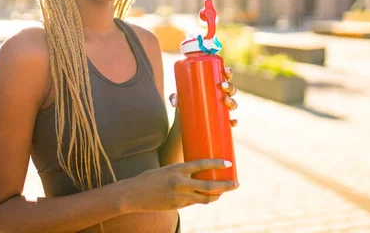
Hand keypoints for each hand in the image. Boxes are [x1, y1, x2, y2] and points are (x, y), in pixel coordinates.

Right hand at [122, 159, 238, 211]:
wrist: (133, 194)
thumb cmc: (149, 178)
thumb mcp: (167, 170)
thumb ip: (182, 173)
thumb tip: (197, 175)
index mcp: (176, 169)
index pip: (201, 164)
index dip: (216, 164)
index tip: (228, 163)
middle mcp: (179, 183)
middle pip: (209, 186)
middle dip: (226, 186)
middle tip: (237, 184)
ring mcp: (179, 197)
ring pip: (205, 199)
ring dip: (217, 196)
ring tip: (224, 192)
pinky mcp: (177, 206)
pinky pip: (194, 203)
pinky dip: (203, 199)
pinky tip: (208, 197)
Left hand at [169, 67, 238, 126]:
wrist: (182, 125)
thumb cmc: (183, 105)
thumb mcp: (179, 99)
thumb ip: (175, 97)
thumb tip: (175, 101)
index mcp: (213, 87)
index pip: (224, 77)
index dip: (228, 73)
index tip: (226, 71)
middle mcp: (219, 97)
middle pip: (230, 90)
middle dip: (230, 87)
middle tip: (223, 86)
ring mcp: (221, 110)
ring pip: (232, 104)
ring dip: (233, 102)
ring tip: (226, 101)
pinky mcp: (219, 122)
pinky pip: (230, 122)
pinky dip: (233, 122)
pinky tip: (233, 122)